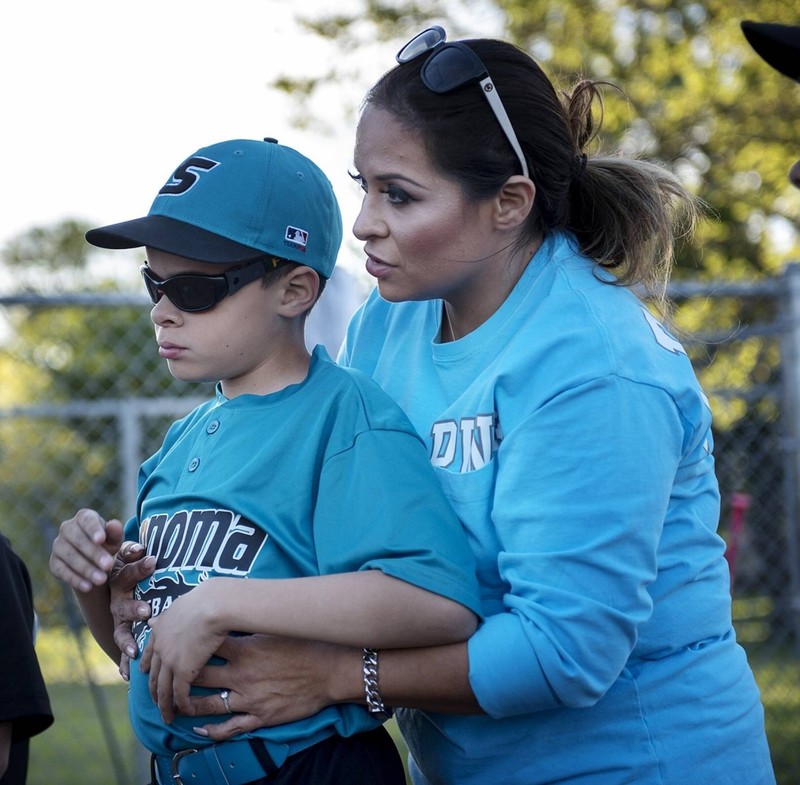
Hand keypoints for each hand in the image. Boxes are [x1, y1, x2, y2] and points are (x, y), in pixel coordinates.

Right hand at [49, 509, 122, 592]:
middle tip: (108, 565)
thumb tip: (114, 524)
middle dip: (94, 553)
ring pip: (69, 556)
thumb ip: (115, 532)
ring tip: (101, 579)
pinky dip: (75, 579)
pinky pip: (61, 571)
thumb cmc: (107, 544)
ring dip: (86, 568)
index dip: (93, 529)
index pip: (87, 520)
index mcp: (84, 517)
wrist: (95, 561)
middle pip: (77, 540)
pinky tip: (88, 586)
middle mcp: (67, 528)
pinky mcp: (53, 562)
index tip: (101, 540)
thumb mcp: (115, 539)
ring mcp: (58, 545)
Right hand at [109, 541, 154, 678]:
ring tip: (135, 651)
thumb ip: (133, 552)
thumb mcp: (131, 555)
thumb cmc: (130, 563)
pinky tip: (127, 674)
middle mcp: (117, 600)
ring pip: (121, 630)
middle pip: (123, 605)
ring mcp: (118, 618)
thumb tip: (139, 546)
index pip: (128, 572)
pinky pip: (122, 648)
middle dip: (134, 608)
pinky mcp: (122, 632)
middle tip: (146, 611)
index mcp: (120, 579)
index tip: (152, 559)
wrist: (108, 577)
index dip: (139, 567)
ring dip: (127, 640)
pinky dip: (124, 662)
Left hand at [140, 583, 227, 723]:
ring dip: (164, 706)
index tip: (143, 675)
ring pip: (163, 690)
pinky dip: (181, 704)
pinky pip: (179, 694)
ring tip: (167, 717)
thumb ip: (169, 615)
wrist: (213, 604)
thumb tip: (153, 619)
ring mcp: (169, 660)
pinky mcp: (183, 671)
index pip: (148, 653)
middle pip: (153, 676)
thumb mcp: (181, 605)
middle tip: (155, 703)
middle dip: (153, 692)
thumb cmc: (207, 599)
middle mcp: (160, 647)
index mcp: (159, 630)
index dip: (145, 666)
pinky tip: (185, 711)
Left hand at [179, 635, 356, 740]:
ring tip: (175, 704)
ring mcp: (249, 698)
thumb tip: (236, 614)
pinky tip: (199, 730)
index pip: (207, 646)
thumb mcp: (278, 630)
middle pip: (200, 676)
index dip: (186, 643)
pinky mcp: (260, 717)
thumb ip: (253, 627)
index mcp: (246, 650)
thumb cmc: (307, 646)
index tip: (171, 640)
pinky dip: (212, 731)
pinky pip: (230, 727)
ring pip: (209, 705)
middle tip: (164, 675)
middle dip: (180, 676)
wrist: (331, 671)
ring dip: (189, 705)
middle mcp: (242, 674)